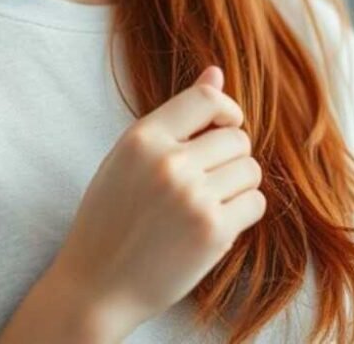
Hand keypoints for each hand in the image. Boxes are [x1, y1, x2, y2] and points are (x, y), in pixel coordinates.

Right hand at [51, 66, 265, 336]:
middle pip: (237, 139)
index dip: (227, 110)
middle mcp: (169, 162)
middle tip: (208, 179)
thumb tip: (217, 70)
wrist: (97, 284)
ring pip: (250, 170)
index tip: (225, 127)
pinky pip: (255, 203)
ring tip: (209, 202)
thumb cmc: (111, 215)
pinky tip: (216, 223)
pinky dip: (243, 212)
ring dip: (239, 185)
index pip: (207, 98)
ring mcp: (193, 197)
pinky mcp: (213, 232)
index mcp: (143, 137)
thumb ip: (176, 115)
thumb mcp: (131, 155)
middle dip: (230, 157)